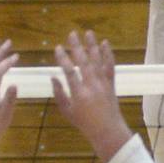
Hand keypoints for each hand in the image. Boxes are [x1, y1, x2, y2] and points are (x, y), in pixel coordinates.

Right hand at [52, 30, 131, 162]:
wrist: (107, 130)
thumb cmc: (84, 123)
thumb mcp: (67, 111)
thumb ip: (59, 94)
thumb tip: (53, 77)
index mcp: (79, 93)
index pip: (69, 71)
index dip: (62, 58)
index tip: (57, 48)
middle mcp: (91, 86)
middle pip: (83, 62)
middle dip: (76, 47)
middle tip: (71, 33)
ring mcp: (103, 84)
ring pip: (97, 61)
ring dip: (92, 46)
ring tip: (88, 33)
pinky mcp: (111, 84)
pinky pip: (109, 67)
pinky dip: (108, 54)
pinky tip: (105, 43)